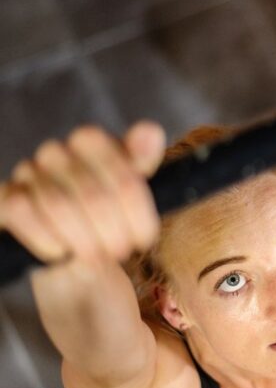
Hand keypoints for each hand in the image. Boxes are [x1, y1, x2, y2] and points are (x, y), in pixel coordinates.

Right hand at [0, 121, 165, 268]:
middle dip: (113, 233)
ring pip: (59, 206)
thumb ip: (143, 160)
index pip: (122, 173)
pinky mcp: (4, 198)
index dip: (137, 212)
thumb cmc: (109, 218)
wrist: (75, 254)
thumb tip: (150, 131)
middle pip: (94, 195)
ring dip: (84, 241)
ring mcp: (26, 174)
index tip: (144, 237)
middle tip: (121, 252)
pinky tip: (61, 253)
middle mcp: (56, 151)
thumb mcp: (135, 191)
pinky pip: (22, 213)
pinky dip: (47, 240)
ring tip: (96, 256)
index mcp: (91, 141)